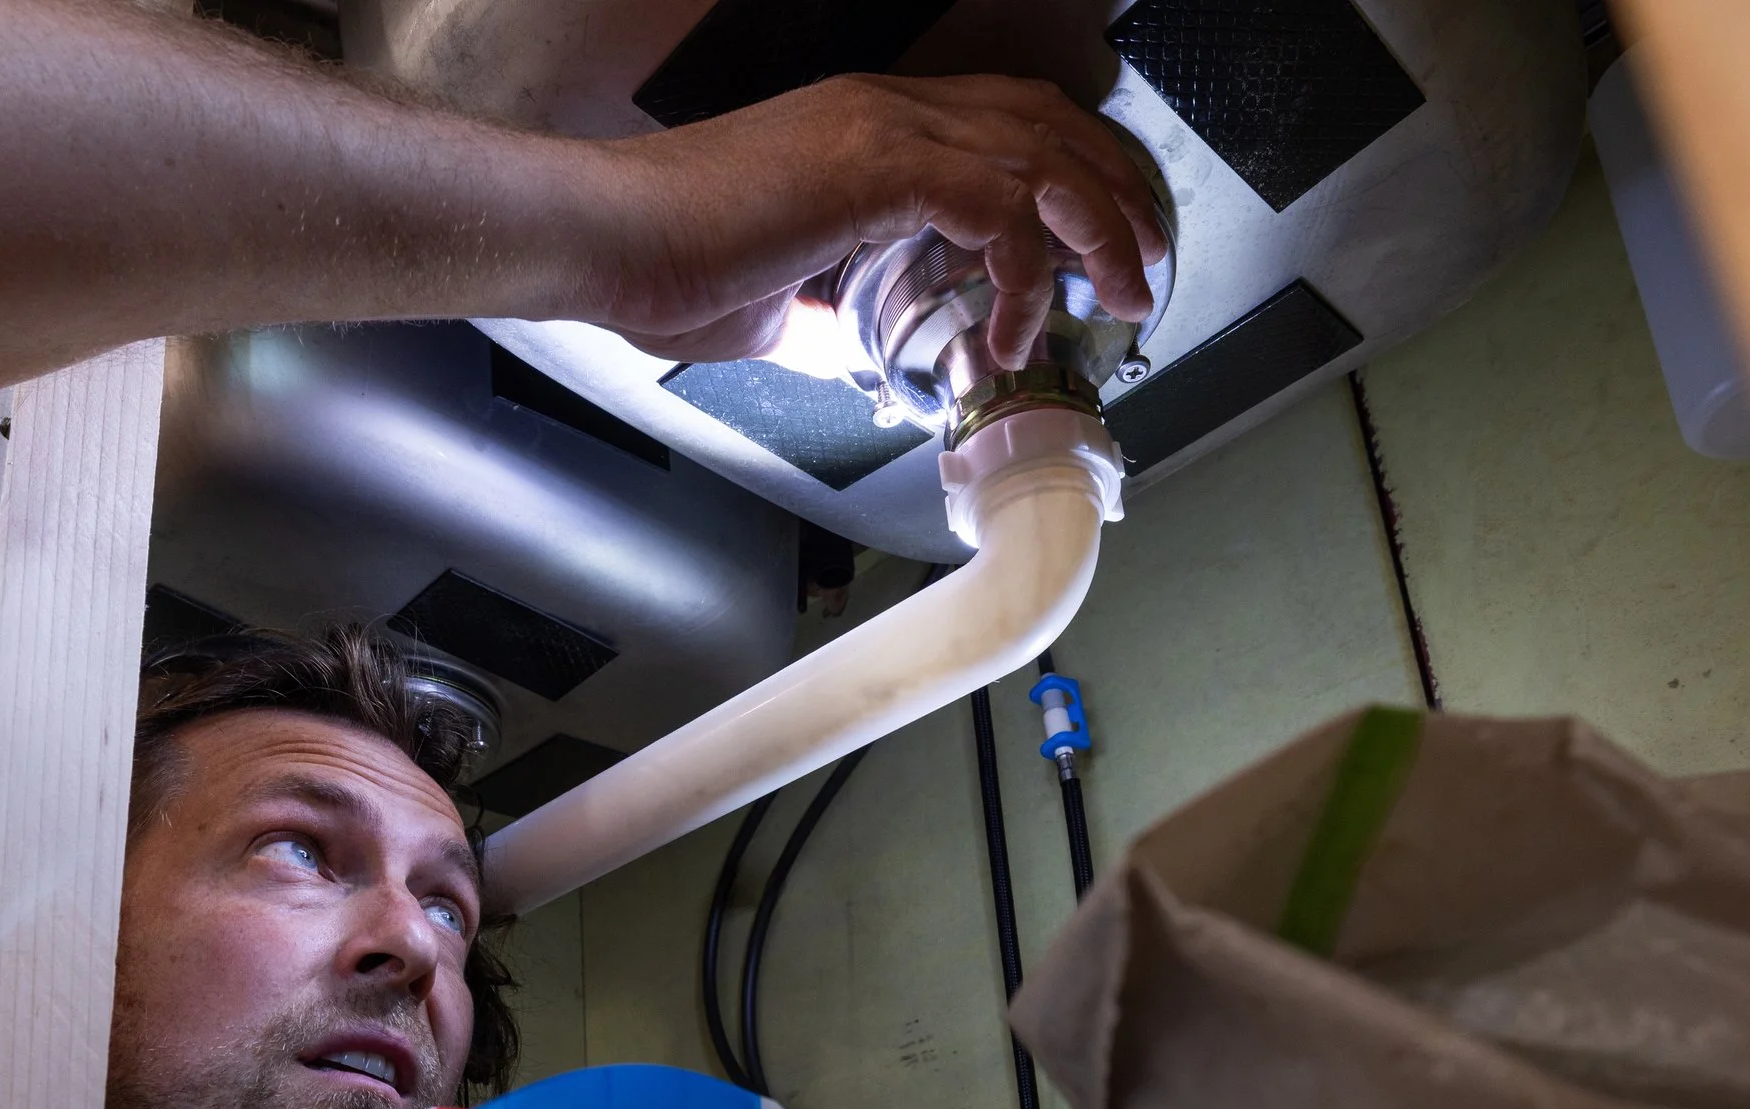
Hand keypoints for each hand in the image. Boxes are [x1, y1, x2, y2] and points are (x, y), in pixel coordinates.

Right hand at [580, 75, 1167, 370]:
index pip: (1006, 122)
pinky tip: (1013, 333)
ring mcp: (887, 130)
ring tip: (1120, 296)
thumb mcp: (769, 304)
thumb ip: (821, 318)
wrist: (604, 240)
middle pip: (1050, 123)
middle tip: (1145, 265)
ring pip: (1046, 157)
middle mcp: (888, 111)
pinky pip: (1001, 210)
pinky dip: (1025, 275)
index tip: (1099, 243)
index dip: (1072, 175)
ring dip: (1100, 231)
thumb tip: (847, 356)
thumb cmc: (662, 265)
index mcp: (867, 129)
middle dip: (1115, 194)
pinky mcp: (880, 168)